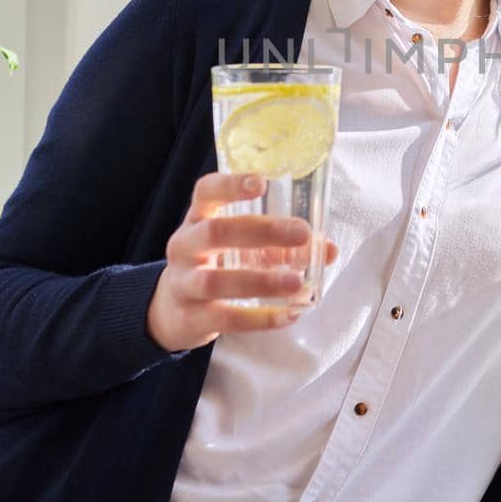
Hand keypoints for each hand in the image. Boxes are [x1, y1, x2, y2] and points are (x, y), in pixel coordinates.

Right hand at [145, 172, 339, 352]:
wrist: (171, 310)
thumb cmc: (215, 265)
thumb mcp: (241, 247)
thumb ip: (282, 245)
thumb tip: (329, 249)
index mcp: (198, 218)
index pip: (206, 191)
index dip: (231, 185)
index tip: (262, 182)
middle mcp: (186, 246)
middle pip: (215, 232)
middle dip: (261, 232)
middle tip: (301, 234)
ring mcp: (183, 282)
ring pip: (216, 280)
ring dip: (260, 281)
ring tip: (296, 282)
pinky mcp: (190, 317)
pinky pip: (224, 317)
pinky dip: (258, 319)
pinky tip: (287, 315)